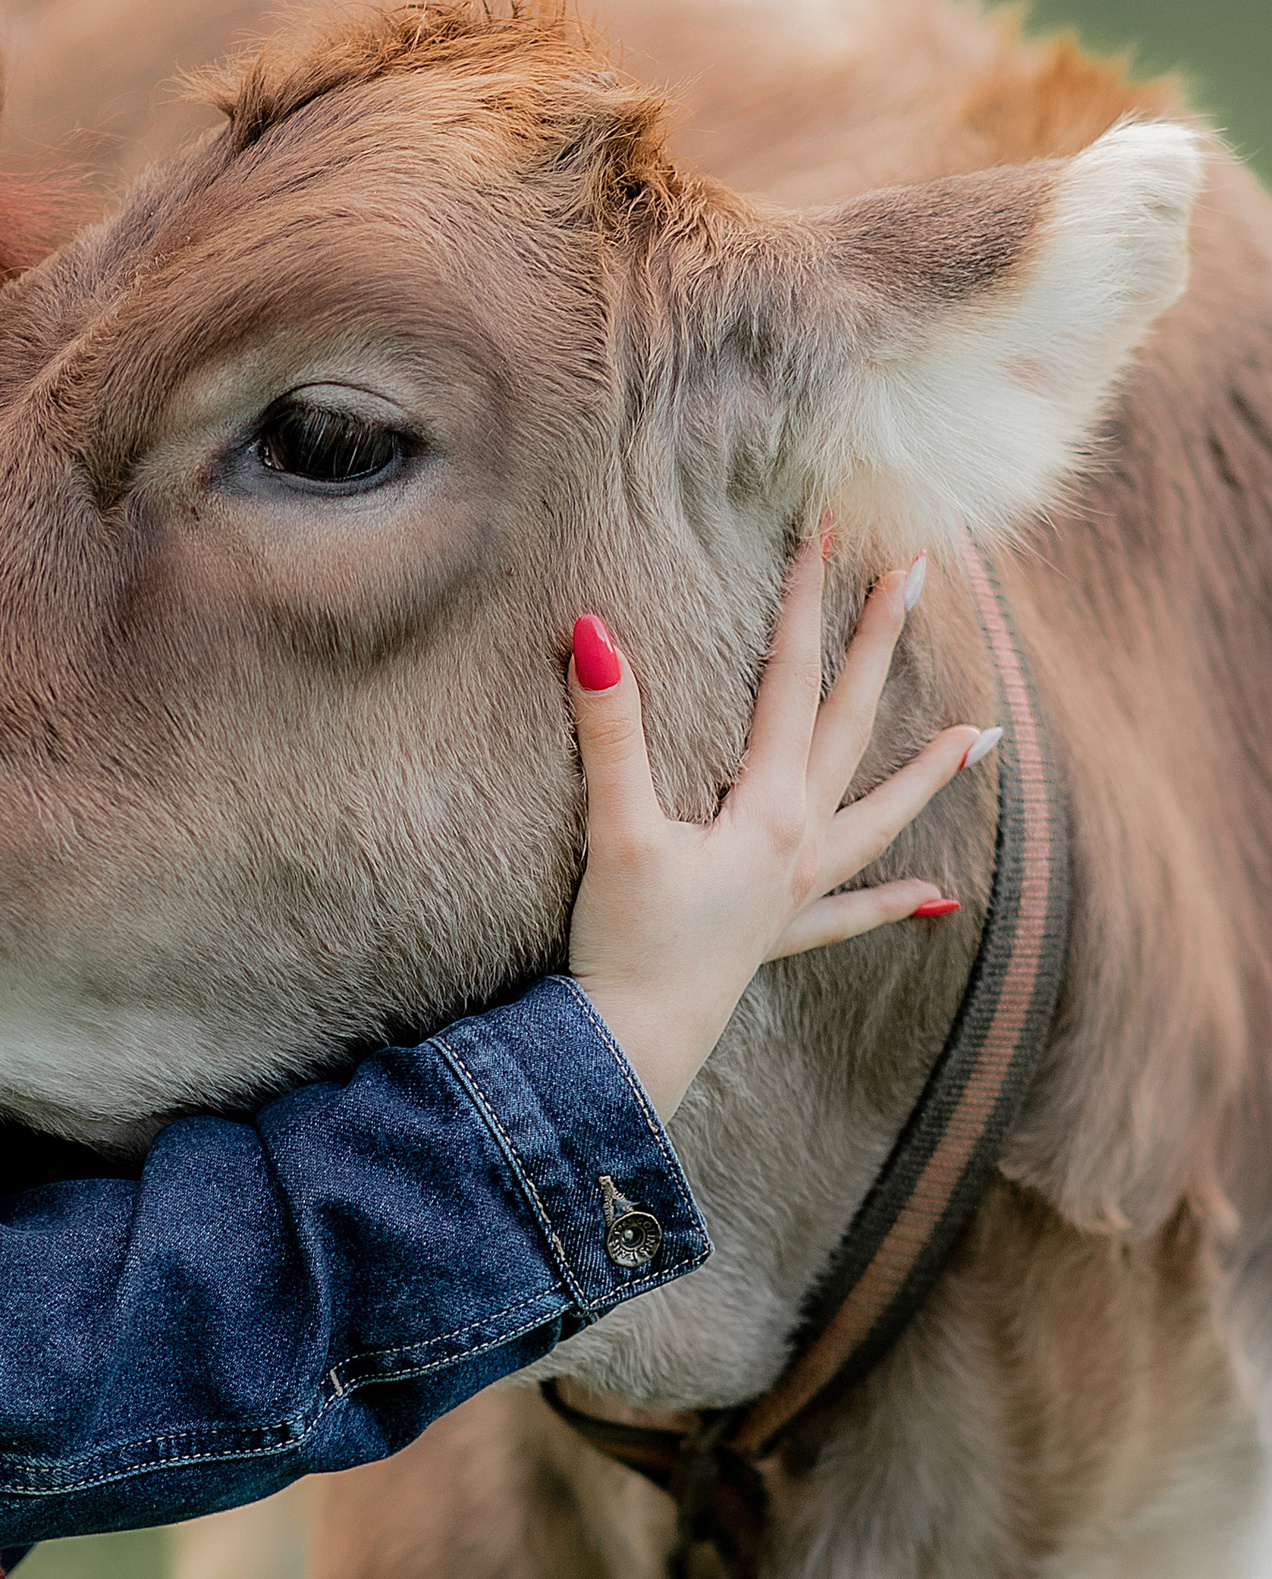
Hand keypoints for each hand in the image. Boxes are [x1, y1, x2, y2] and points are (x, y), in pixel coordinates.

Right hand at [563, 537, 992, 1122]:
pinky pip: (849, 916)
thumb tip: (594, 633)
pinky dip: (893, 903)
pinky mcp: (773, 937)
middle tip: (919, 575)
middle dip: (880, 645)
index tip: (827, 531)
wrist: (631, 1047)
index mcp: (766, 808)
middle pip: (852, 724)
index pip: (791, 679)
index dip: (804, 600)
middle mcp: (798, 842)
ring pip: (878, 817)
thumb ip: (611, 731)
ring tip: (984, 737)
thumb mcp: (614, 828)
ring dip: (928, 775)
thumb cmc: (628, 942)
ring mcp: (794, 893)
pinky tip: (935, 901)